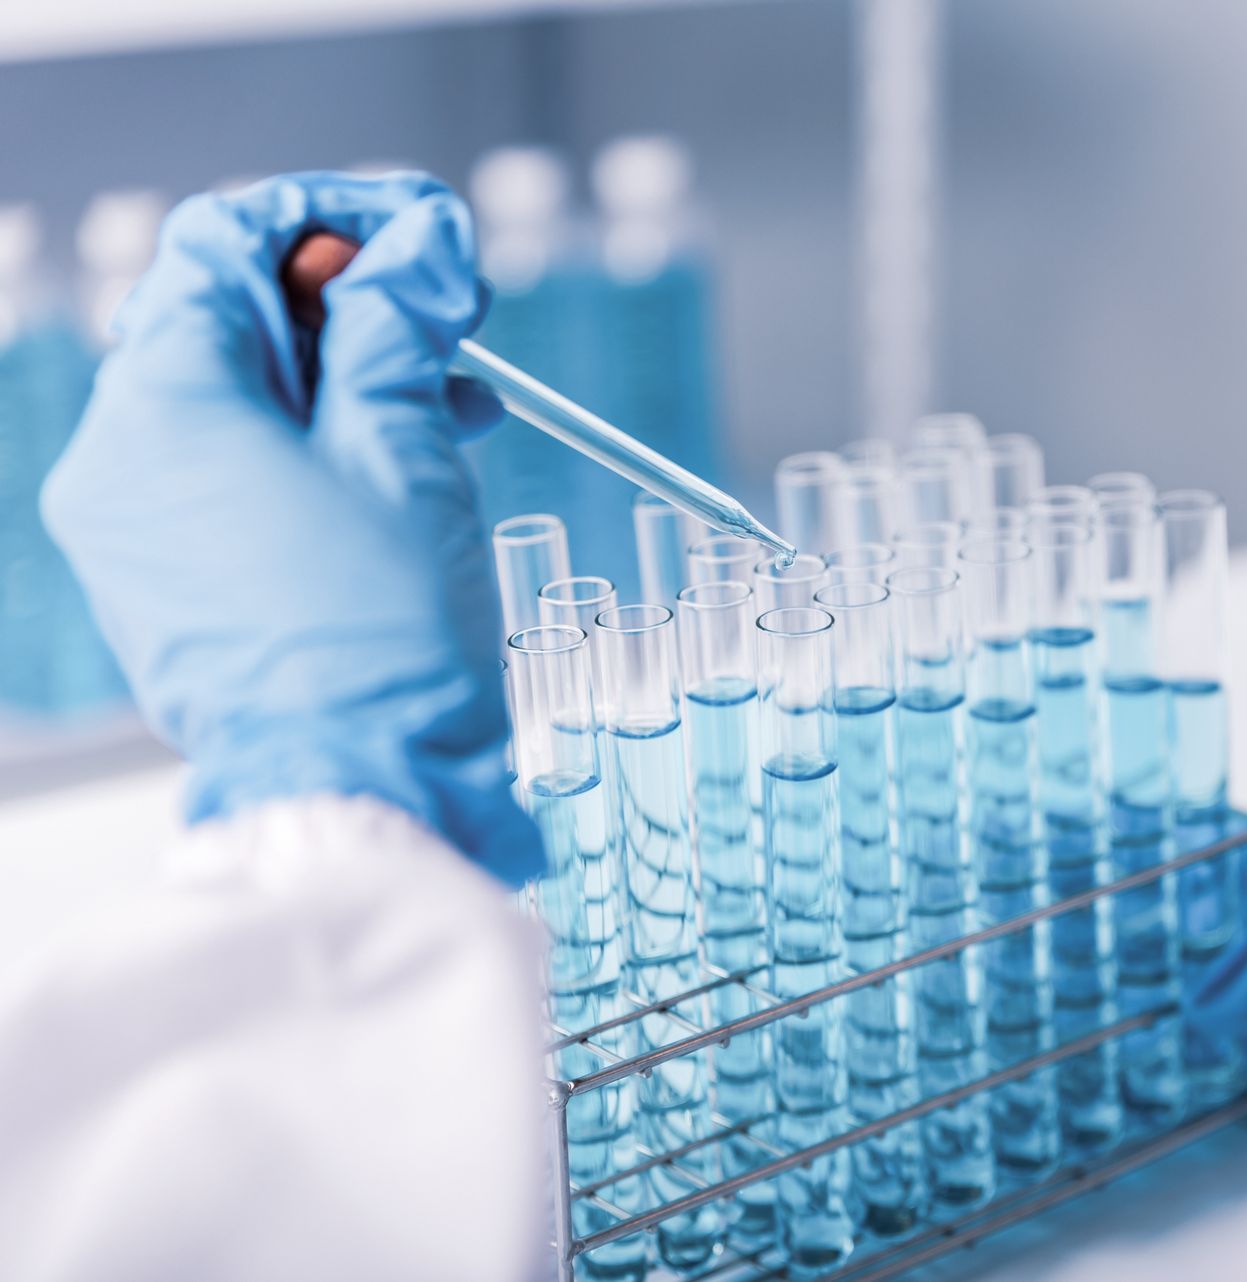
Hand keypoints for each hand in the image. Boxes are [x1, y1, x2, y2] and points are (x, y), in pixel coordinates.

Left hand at [41, 172, 541, 884]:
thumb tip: (416, 246)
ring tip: (450, 400)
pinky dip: (313, 449)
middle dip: (346, 303)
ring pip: (235, 399)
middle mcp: (119, 459)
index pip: (224, 244)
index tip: (424, 237)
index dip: (335, 220)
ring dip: (342, 379)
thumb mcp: (404, 449)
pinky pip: (229, 474)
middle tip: (448, 316)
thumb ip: (398, 324)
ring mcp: (132, 527)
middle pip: (225, 318)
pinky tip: (399, 462)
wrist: (361, 784)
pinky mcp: (166, 581)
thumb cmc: (382, 636)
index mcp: (164, 406)